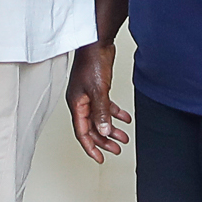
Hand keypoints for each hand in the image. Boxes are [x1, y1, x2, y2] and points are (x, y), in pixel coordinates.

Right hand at [67, 40, 130, 161]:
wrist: (97, 43)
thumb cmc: (91, 62)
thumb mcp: (98, 91)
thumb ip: (102, 112)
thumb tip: (104, 131)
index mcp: (76, 104)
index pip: (82, 132)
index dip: (91, 147)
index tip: (100, 158)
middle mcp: (81, 102)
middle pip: (92, 128)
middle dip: (104, 141)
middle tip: (116, 150)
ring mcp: (89, 96)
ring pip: (100, 119)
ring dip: (111, 129)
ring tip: (123, 137)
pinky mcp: (98, 89)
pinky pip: (106, 107)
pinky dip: (115, 114)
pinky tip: (125, 118)